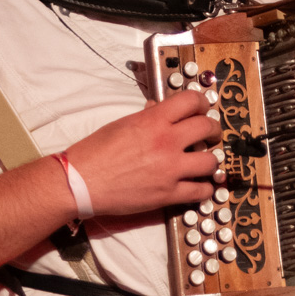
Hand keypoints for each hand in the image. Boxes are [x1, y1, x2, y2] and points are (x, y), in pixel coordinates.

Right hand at [66, 90, 221, 216]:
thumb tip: (158, 109)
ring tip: (204, 162)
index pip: (192, 101)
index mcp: (153, 121)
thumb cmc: (95, 152)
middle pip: (207, 128)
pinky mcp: (169, 194)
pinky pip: (201, 191)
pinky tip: (198, 186)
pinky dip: (203, 189)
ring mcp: (170, 169)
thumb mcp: (122, 124)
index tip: (203, 109)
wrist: (81, 181)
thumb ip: (146, 116)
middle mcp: (167, 142)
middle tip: (210, 135)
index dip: (202, 103)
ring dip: (210, 161)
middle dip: (213, 130)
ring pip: (211, 161)